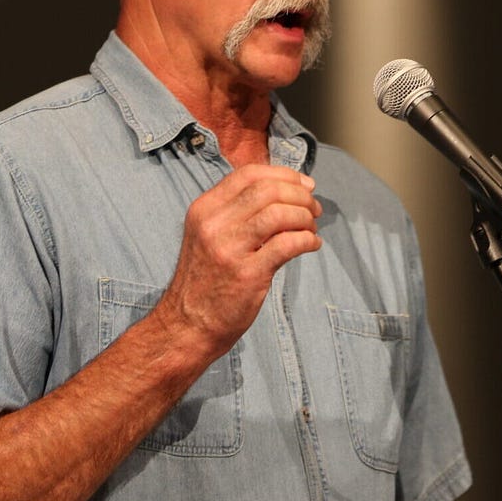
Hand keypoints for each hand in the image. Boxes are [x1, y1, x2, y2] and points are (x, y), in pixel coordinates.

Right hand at [154, 164, 322, 354]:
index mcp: (204, 209)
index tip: (305, 184)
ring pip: (280, 213)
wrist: (187, 325)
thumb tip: (285, 190)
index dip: (284, 175)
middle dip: (300, 195)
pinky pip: (288, 244)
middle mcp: (213, 224)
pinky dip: (307, 240)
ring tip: (312, 228)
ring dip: (305, 217)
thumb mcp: (208, 235)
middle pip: (268, 190)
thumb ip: (237, 212)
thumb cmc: (206, 280)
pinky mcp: (247, 274)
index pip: (249, 174)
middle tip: (314, 209)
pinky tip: (311, 245)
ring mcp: (229, 249)